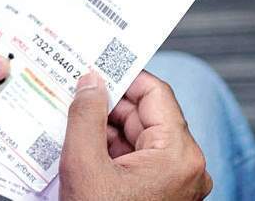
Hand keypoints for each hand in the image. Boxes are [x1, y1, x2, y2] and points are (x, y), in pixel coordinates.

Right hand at [59, 72, 211, 199]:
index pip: (155, 94)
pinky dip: (108, 149)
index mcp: (178, 155)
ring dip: (104, 127)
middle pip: (144, 116)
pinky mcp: (157, 192)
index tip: (99, 66)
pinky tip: (81, 143)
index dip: (125, 76)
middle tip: (75, 91)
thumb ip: (87, 116)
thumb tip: (91, 82)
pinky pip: (134, 158)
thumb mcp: (85, 165)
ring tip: (71, 118)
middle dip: (108, 104)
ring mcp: (172, 181)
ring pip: (137, 137)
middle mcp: (184, 166)